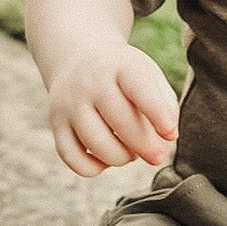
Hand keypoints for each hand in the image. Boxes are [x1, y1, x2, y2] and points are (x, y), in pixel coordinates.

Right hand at [46, 42, 179, 178]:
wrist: (79, 57)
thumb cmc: (123, 74)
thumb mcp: (148, 74)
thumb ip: (165, 102)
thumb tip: (170, 136)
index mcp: (120, 65)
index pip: (138, 87)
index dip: (156, 112)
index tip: (169, 133)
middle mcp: (91, 82)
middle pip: (119, 120)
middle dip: (144, 146)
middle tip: (157, 155)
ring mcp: (70, 103)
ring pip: (95, 142)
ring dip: (120, 158)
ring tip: (131, 154)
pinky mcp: (56, 124)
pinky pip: (71, 157)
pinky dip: (92, 168)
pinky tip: (106, 159)